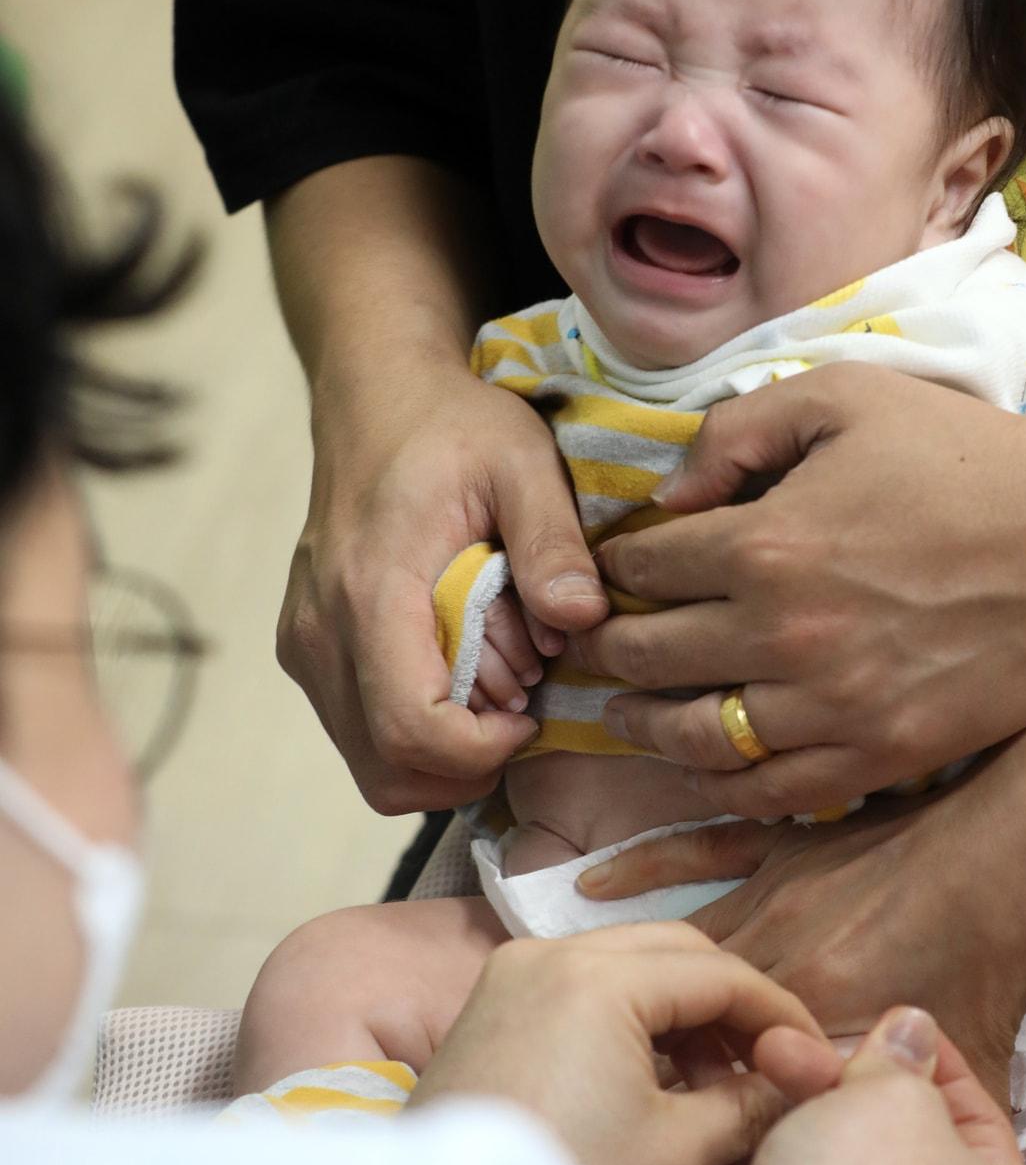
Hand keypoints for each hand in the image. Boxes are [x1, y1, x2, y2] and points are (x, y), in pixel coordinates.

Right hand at [277, 354, 608, 814]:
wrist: (375, 395)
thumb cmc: (452, 425)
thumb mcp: (522, 461)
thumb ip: (553, 541)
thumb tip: (582, 620)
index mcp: (370, 590)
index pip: (410, 729)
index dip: (483, 751)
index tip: (533, 712)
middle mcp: (319, 632)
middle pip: (388, 769)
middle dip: (470, 763)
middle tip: (523, 706)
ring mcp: (304, 646)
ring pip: (372, 764)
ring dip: (445, 753)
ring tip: (497, 686)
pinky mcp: (307, 651)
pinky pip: (360, 732)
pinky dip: (418, 731)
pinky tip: (465, 674)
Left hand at [408, 924, 829, 1164]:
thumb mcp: (677, 1153)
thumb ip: (750, 1103)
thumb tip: (803, 1080)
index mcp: (597, 978)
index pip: (720, 972)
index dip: (779, 1013)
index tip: (816, 1056)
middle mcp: (547, 953)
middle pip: (673, 952)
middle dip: (730, 1004)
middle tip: (769, 1066)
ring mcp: (510, 974)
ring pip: (626, 964)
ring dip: (680, 1012)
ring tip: (714, 1088)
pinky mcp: (489, 1006)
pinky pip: (580, 986)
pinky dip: (628, 1018)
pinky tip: (655, 1080)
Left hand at [577, 365, 1025, 816]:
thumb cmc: (962, 458)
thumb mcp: (843, 398)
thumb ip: (738, 431)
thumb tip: (667, 491)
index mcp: (767, 541)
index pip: (642, 568)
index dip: (614, 567)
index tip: (611, 571)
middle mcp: (784, 634)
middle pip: (648, 657)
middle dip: (606, 648)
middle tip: (588, 646)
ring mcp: (831, 706)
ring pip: (694, 736)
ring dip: (643, 725)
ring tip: (624, 714)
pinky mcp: (878, 756)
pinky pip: (769, 790)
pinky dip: (720, 783)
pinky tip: (702, 765)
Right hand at [579, 760, 1025, 1101]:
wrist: (1016, 835)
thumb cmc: (1000, 943)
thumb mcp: (981, 1058)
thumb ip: (932, 1121)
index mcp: (822, 1011)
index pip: (747, 1078)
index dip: (713, 1116)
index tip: (685, 1144)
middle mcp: (780, 953)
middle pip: (702, 1016)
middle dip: (669, 1060)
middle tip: (629, 1092)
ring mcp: (773, 894)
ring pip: (686, 947)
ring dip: (645, 983)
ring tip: (594, 1022)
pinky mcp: (780, 847)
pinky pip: (694, 852)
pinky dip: (641, 867)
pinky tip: (587, 885)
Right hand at [708, 1007, 1025, 1164]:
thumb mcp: (894, 1095)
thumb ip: (902, 1057)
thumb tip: (912, 1030)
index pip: (976, 1110)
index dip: (926, 1054)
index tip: (882, 1020)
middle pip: (907, 1134)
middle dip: (847, 1078)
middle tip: (796, 1045)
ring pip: (853, 1164)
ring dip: (811, 1108)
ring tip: (767, 1059)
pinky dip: (792, 1162)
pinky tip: (760, 1121)